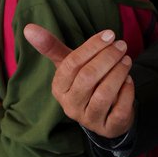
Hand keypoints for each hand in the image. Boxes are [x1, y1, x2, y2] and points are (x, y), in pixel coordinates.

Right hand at [24, 24, 133, 138]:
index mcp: (59, 88)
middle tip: (122, 45)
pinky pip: (119, 110)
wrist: (103, 115)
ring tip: (127, 60)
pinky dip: (127, 92)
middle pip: (88, 78)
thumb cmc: (84, 83)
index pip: (72, 64)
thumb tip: (28, 28)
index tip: (110, 34)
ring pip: (104, 94)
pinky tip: (129, 79)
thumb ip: (51, 47)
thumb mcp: (69, 65)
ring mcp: (89, 119)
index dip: (91, 47)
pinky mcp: (108, 128)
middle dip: (107, 58)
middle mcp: (71, 106)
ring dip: (118, 73)